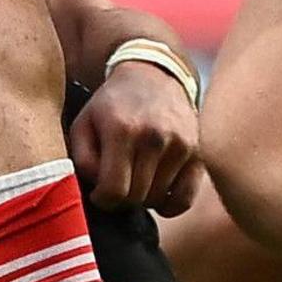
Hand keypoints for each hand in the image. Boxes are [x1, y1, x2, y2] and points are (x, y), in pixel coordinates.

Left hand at [68, 58, 201, 215]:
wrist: (153, 76)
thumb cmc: (112, 106)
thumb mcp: (83, 124)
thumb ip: (82, 160)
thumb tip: (100, 190)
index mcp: (122, 129)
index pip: (114, 190)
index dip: (102, 199)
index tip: (100, 193)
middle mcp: (154, 137)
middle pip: (136, 197)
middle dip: (122, 198)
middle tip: (118, 183)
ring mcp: (180, 145)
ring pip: (157, 199)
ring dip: (143, 197)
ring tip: (136, 177)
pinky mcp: (198, 153)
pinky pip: (184, 199)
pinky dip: (170, 205)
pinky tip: (158, 192)